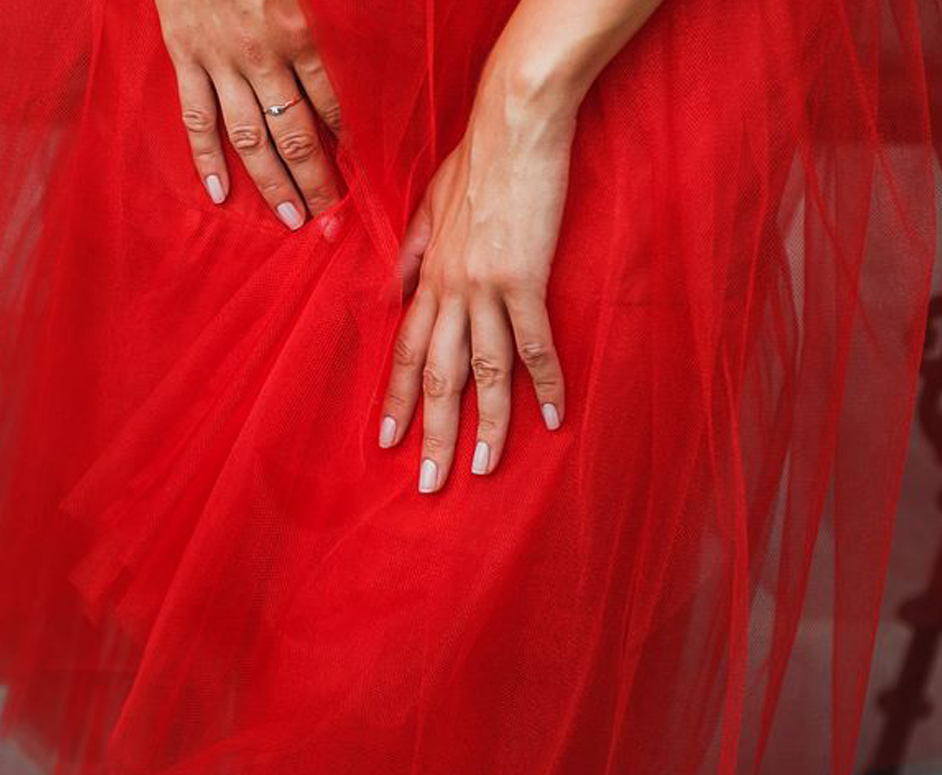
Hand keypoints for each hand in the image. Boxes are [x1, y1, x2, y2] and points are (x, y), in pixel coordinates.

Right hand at [152, 0, 345, 230]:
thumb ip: (341, 18)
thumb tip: (378, 36)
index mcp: (300, 32)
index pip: (333, 106)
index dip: (351, 150)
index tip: (365, 184)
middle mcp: (262, 56)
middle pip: (295, 134)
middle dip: (317, 183)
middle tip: (333, 226)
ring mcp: (220, 61)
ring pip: (249, 137)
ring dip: (271, 183)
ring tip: (291, 220)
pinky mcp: (185, 57)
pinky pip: (196, 118)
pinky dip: (205, 159)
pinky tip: (219, 195)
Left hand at [382, 80, 576, 492]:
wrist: (512, 125)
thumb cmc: (476, 159)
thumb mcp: (428, 203)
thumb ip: (412, 251)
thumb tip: (394, 288)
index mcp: (428, 275)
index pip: (405, 348)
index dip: (394, 397)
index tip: (386, 440)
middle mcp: (450, 288)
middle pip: (437, 375)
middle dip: (432, 432)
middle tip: (428, 483)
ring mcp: (487, 287)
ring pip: (484, 371)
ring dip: (485, 425)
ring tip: (482, 469)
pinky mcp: (527, 279)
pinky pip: (536, 344)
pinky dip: (546, 384)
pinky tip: (555, 417)